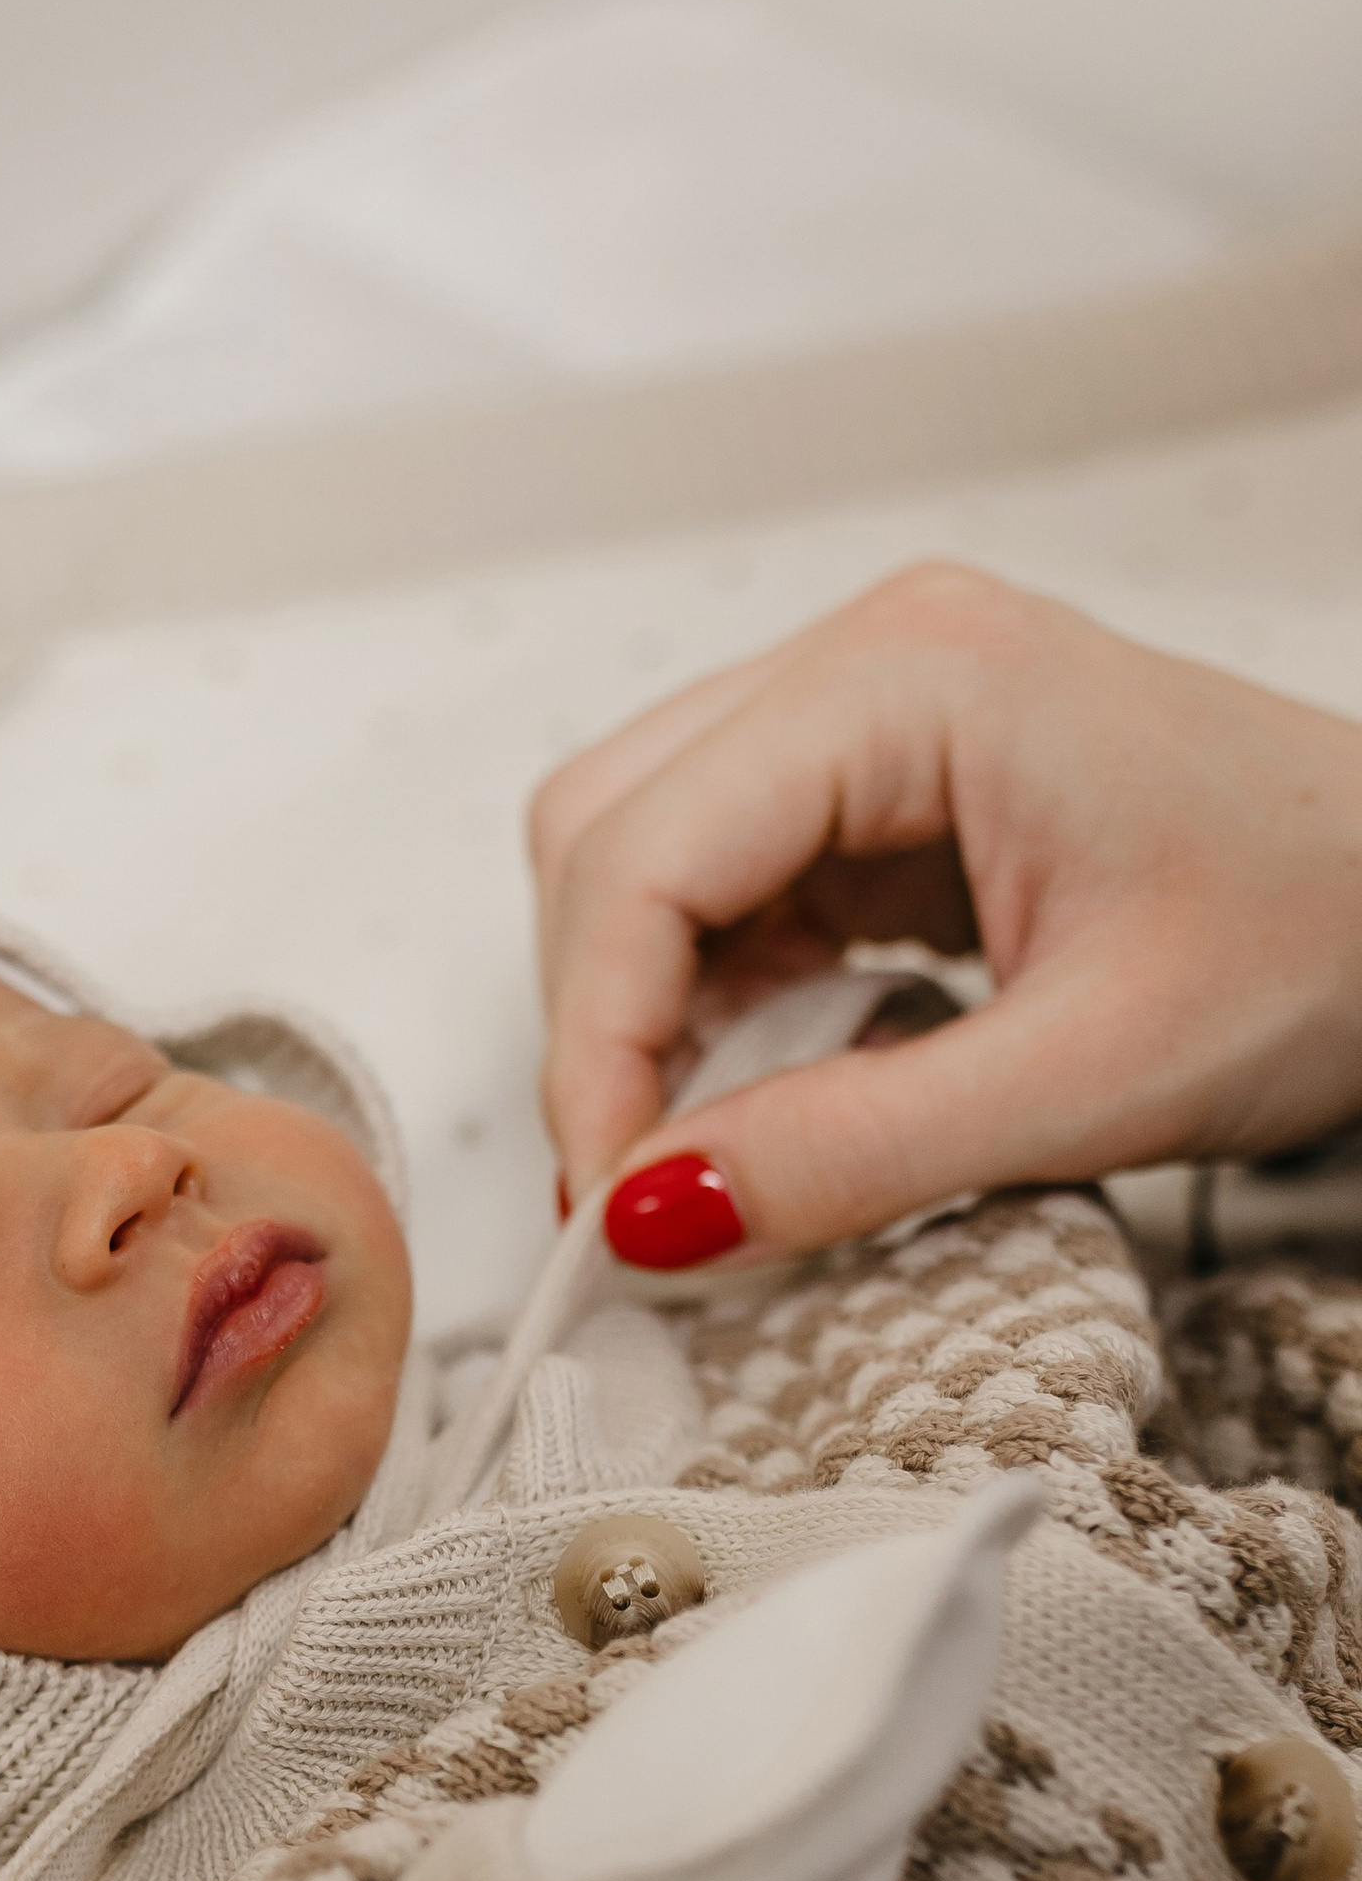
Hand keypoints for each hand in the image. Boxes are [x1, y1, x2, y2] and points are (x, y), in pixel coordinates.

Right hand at [529, 561, 1361, 1261]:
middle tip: (646, 1202)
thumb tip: (647, 1219)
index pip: (640, 854)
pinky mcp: (886, 789)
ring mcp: (871, 716)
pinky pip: (726, 891)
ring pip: (642, 859)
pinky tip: (773, 1095)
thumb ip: (855, 1150)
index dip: (593, 1047)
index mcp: (914, 673)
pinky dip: (713, 1008)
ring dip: (645, 1017)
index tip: (614, 1213)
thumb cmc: (1332, 940)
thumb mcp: (1093, 1076)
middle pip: (605, 836)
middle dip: (600, 1028)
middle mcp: (868, 660)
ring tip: (711, 1155)